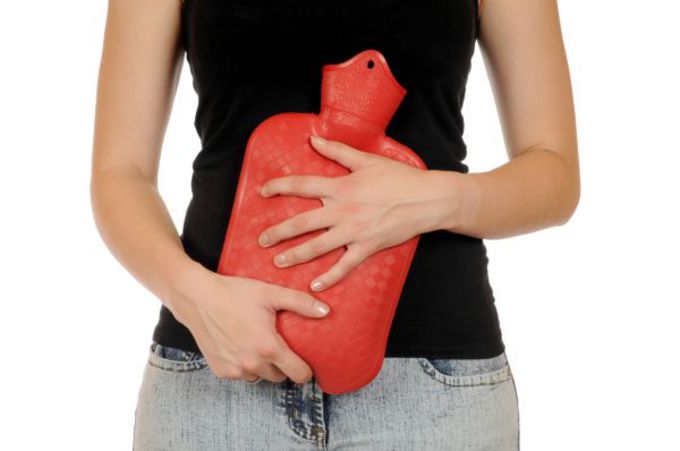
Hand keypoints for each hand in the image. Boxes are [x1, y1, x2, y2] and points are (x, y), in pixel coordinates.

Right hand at [170, 266, 330, 384]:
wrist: (197, 297)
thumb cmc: (235, 293)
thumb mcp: (270, 293)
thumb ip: (300, 303)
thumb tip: (326, 311)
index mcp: (268, 347)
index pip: (298, 374)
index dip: (306, 370)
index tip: (305, 361)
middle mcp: (252, 364)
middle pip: (279, 377)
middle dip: (283, 365)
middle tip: (278, 344)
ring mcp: (235, 370)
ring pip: (260, 377)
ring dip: (263, 366)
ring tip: (258, 343)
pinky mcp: (220, 371)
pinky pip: (241, 374)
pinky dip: (244, 365)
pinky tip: (240, 345)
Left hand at [257, 135, 434, 291]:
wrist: (428, 199)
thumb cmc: (400, 178)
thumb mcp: (367, 160)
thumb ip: (337, 151)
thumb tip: (314, 139)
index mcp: (341, 187)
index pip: (302, 186)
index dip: (279, 187)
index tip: (263, 192)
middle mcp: (343, 210)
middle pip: (302, 222)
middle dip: (279, 232)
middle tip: (262, 240)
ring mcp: (355, 231)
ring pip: (318, 246)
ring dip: (295, 255)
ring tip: (278, 262)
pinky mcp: (368, 247)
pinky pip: (345, 266)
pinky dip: (330, 277)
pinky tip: (314, 285)